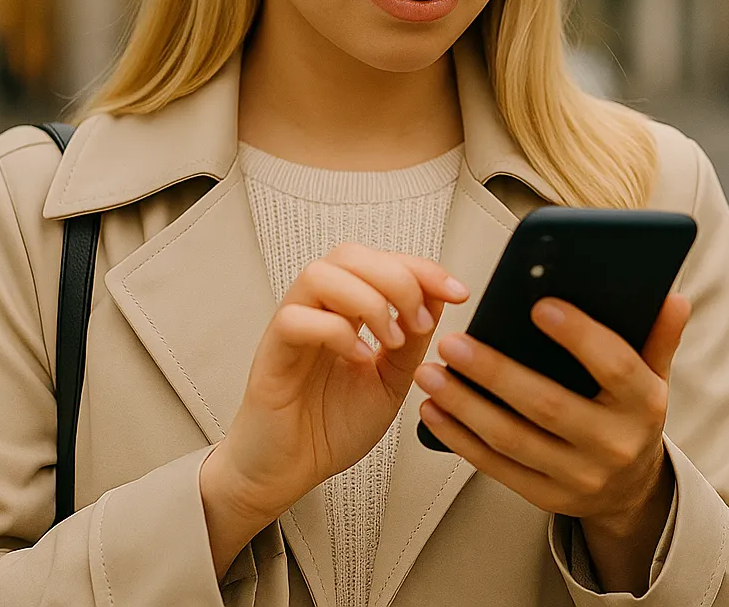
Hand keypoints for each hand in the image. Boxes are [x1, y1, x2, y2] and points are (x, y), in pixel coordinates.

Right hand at [200, 244, 468, 574]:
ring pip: (318, 275)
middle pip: (349, 255)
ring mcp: (291, 328)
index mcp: (345, 309)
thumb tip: (438, 296)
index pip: (380, 261)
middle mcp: (317, 310)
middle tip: (419, 320)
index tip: (458, 293)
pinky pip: (294, 320)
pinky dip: (336, 333)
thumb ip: (412, 339)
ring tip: (390, 340)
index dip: (422, 268)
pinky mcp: (271, 355)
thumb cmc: (331, 426)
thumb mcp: (391, 379)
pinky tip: (360, 359)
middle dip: (397, 278)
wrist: (290, 471)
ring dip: (367, 300)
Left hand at [413, 293, 691, 590]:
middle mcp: (614, 445)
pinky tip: (434, 410)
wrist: (631, 489)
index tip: (538, 304)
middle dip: (496, 372)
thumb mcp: (654, 375)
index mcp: (643, 405)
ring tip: (433, 372)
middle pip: (548, 406)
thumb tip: (672, 297)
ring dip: (465, 405)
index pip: (614, 366)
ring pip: (513, 438)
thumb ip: (658, 336)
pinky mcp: (547, 497)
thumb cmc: (632, 415)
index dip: (579, 335)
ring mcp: (579, 477)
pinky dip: (460, 438)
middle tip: (454, 342)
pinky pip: (496, 466)